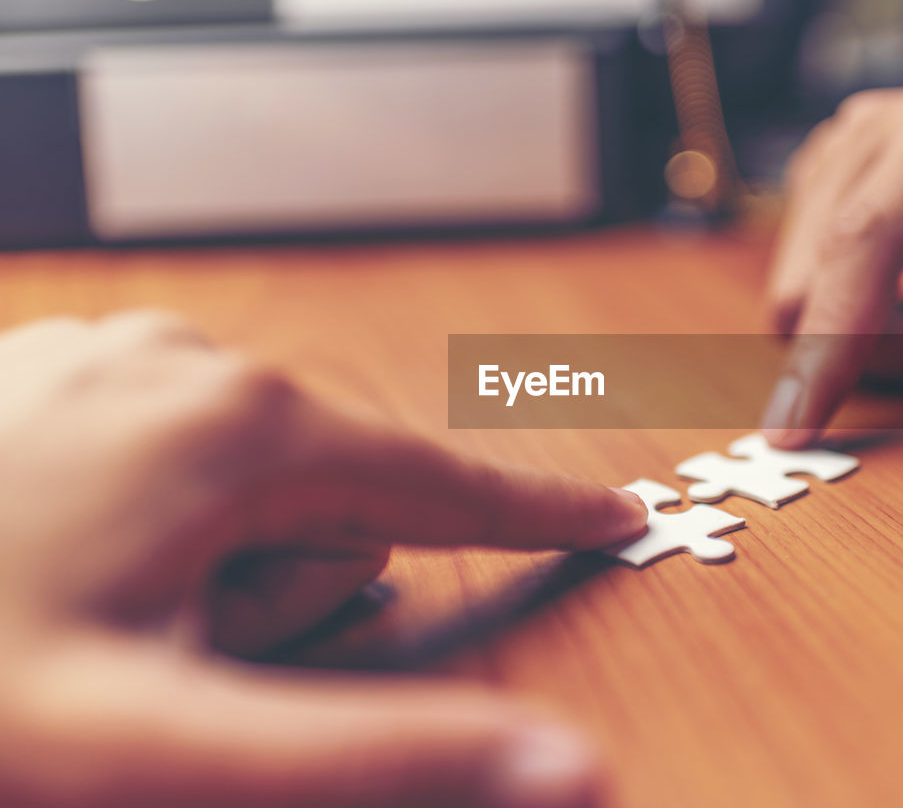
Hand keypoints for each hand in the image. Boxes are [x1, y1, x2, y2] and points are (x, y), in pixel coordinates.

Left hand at [0, 312, 646, 807]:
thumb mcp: (165, 745)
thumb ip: (380, 755)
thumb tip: (575, 772)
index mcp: (242, 424)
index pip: (446, 480)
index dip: (541, 511)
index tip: (620, 510)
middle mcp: (187, 361)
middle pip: (331, 496)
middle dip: (295, 593)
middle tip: (177, 653)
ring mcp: (112, 357)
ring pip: (249, 478)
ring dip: (221, 570)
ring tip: (107, 620)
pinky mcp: (59, 377)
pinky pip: (171, 455)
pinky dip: (163, 530)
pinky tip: (71, 575)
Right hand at [763, 41, 902, 444]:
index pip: (864, 243)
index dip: (826, 339)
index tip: (794, 426)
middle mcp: (876, 129)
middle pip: (816, 282)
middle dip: (881, 342)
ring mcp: (840, 147)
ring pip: (801, 289)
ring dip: (873, 329)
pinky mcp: (821, 173)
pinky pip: (805, 278)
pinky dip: (858, 307)